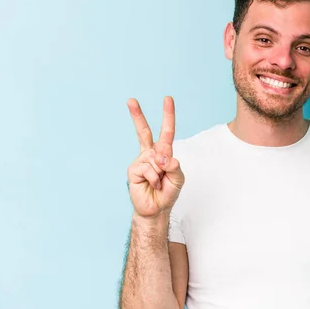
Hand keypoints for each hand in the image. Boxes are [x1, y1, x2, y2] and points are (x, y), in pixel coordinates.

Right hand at [126, 96, 184, 218]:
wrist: (156, 209)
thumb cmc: (168, 193)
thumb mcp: (178, 179)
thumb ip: (174, 166)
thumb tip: (162, 155)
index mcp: (164, 152)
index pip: (166, 131)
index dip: (168, 115)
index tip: (167, 99)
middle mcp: (151, 154)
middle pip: (144, 132)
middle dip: (137, 115)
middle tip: (131, 100)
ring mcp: (141, 161)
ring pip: (155, 158)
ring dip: (161, 173)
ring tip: (159, 183)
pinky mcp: (133, 170)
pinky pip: (148, 168)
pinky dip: (154, 178)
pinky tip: (153, 185)